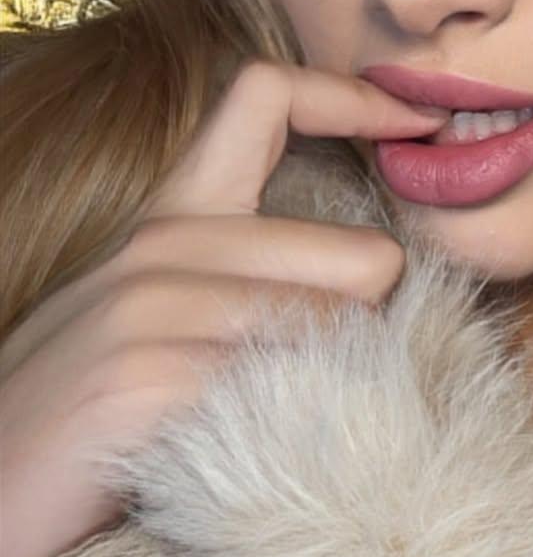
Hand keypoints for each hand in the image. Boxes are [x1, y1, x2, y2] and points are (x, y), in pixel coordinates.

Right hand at [0, 60, 448, 556]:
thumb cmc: (94, 423)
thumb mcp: (166, 325)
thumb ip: (254, 283)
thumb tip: (380, 271)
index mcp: (173, 215)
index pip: (265, 95)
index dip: (351, 96)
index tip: (414, 125)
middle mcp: (162, 242)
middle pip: (358, 252)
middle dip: (373, 328)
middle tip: (342, 386)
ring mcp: (148, 306)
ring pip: (335, 328)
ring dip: (337, 390)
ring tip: (287, 435)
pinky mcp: (142, 377)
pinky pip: (284, 389)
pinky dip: (298, 433)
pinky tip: (262, 461)